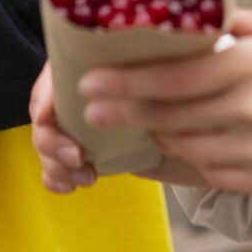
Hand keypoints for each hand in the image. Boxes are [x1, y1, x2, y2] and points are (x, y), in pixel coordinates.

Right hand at [31, 62, 210, 194]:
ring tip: (87, 177)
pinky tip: (68, 187)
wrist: (208, 126)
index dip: (43, 96)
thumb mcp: (176, 72)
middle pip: (45, 115)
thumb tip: (136, 75)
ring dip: (55, 163)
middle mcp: (86, 92)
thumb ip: (154, 69)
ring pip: (46, 143)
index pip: (53, 75)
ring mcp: (85, 124)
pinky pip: (57, 167)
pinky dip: (55, 177)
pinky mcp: (91, 152)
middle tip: (78, 157)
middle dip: (52, 141)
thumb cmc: (193, 84)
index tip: (47, 115)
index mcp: (96, 64)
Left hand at [78, 9, 251, 202]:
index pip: (174, 77)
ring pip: (186, 146)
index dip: (126, 82)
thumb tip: (196, 16)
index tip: (90, 80)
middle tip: (89, 107)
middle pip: (169, 115)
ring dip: (155, 136)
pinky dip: (189, 161)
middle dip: (123, 112)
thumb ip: (243, 27)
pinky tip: (176, 150)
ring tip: (130, 126)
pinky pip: (212, 173)